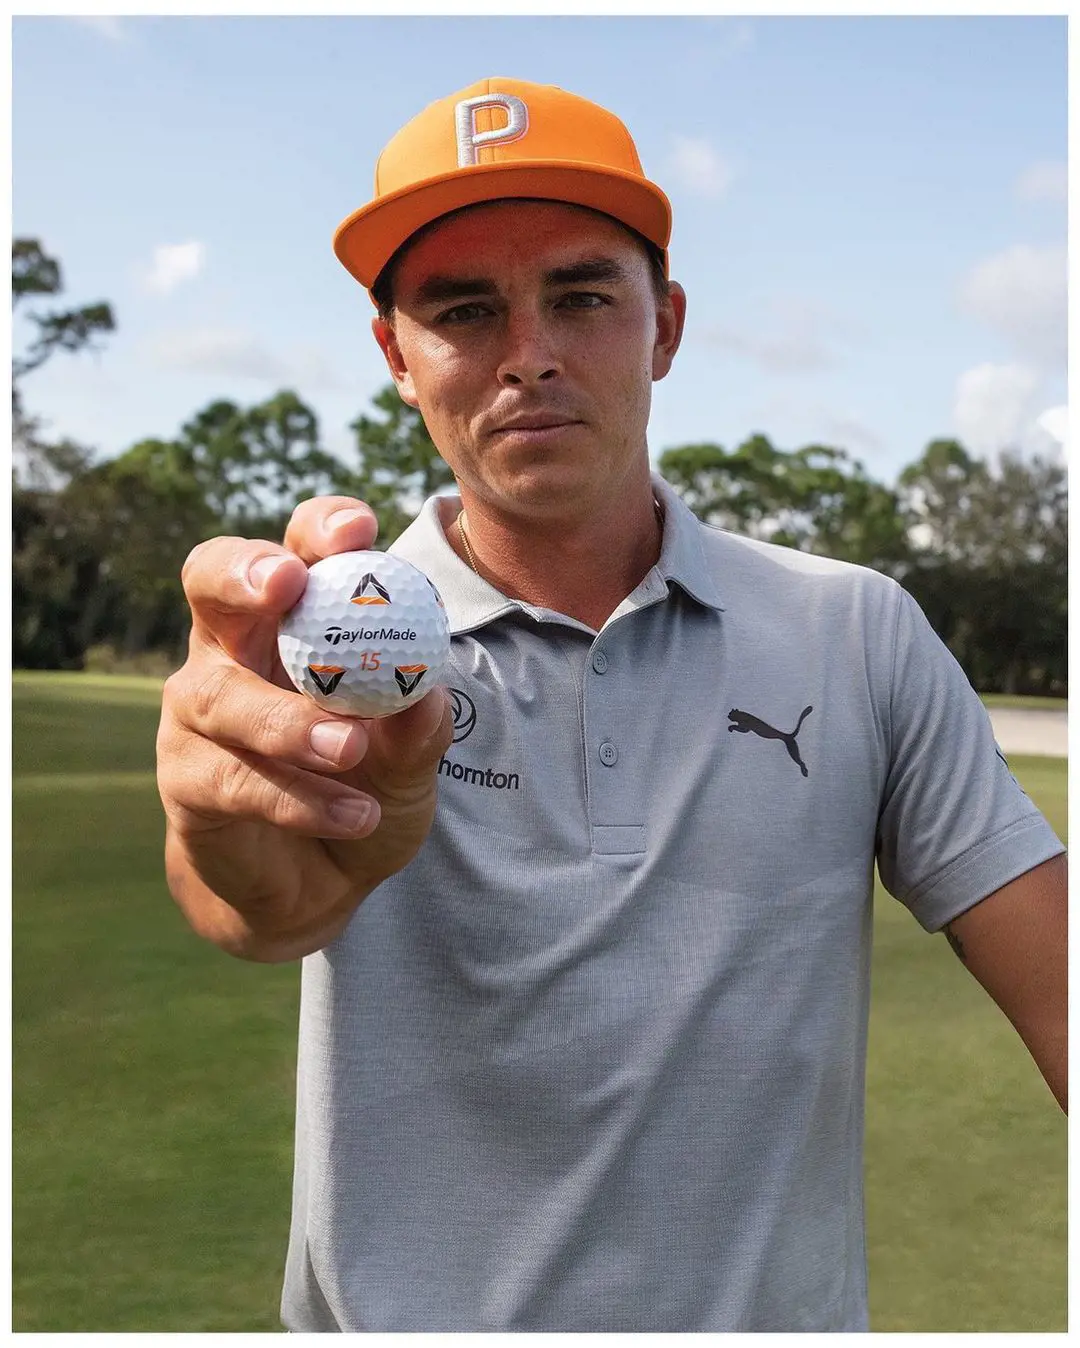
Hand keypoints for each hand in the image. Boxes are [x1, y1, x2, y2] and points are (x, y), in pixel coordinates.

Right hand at [156, 497, 453, 961]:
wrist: (323, 886)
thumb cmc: (366, 788)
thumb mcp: (410, 760)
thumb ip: (419, 729)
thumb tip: (429, 692)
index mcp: (293, 622)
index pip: (296, 550)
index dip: (318, 529)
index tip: (358, 530)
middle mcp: (232, 651)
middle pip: (210, 581)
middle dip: (243, 571)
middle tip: (286, 582)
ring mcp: (198, 714)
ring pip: (222, 696)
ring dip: (290, 721)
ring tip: (353, 749)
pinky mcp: (187, 780)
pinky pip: (233, 779)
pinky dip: (297, 798)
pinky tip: (354, 815)